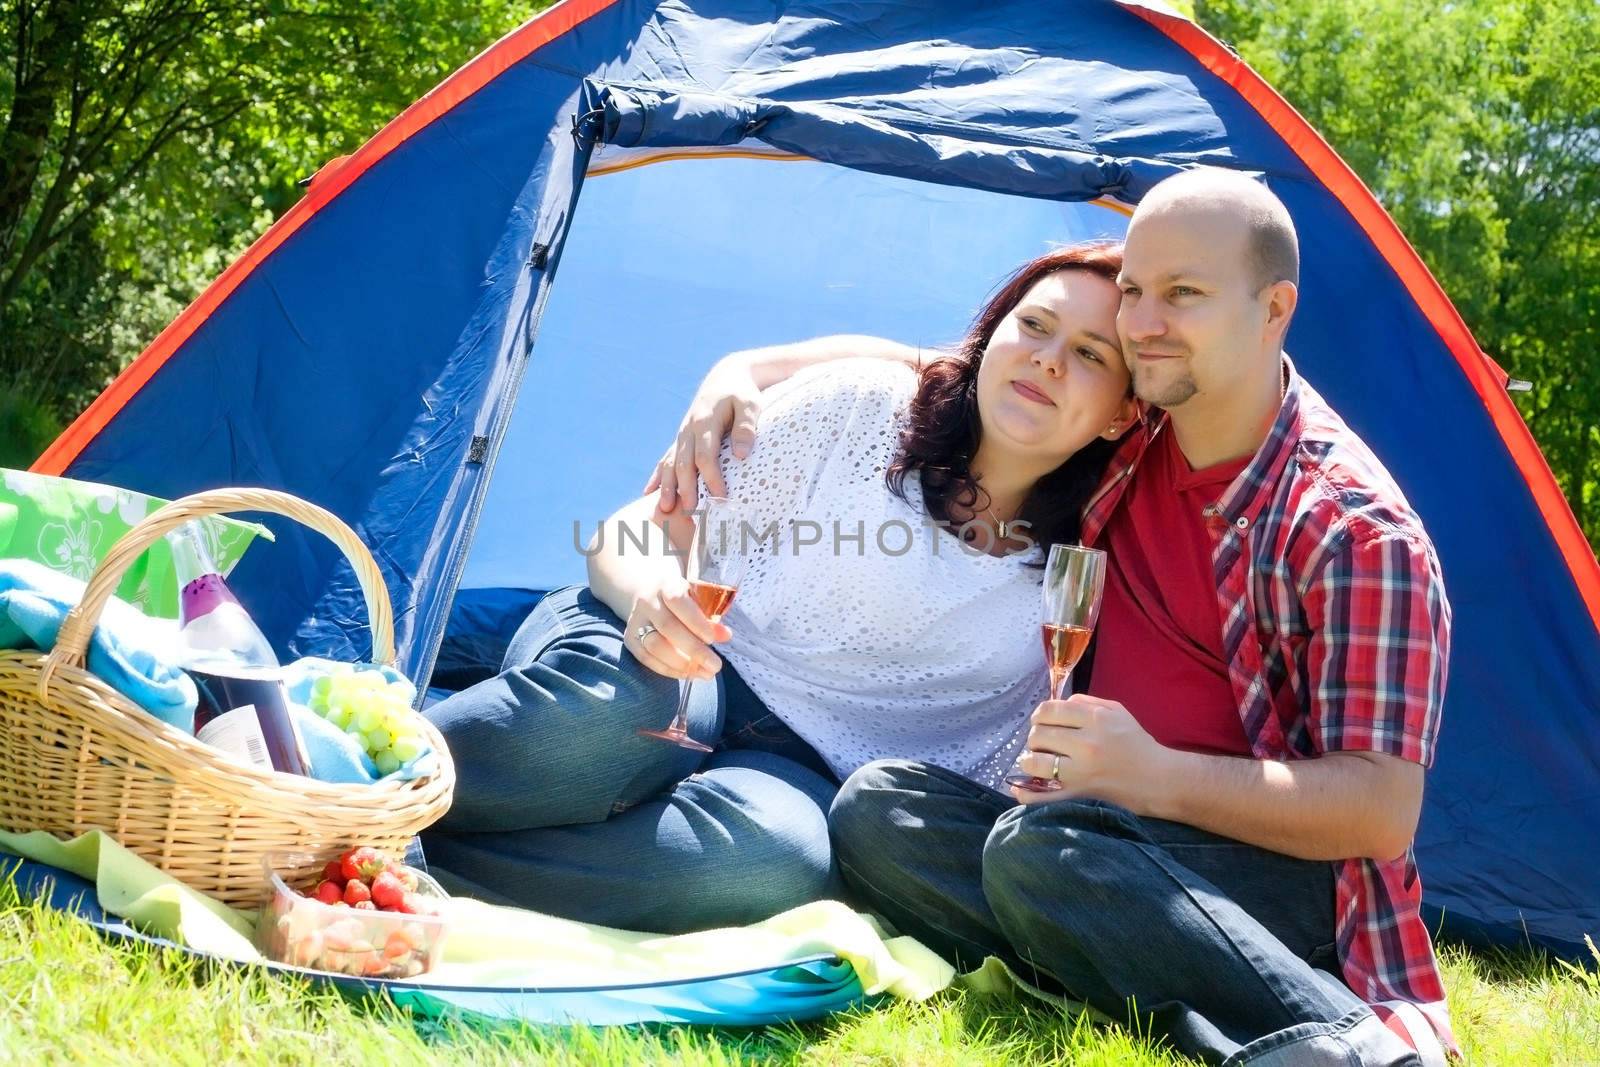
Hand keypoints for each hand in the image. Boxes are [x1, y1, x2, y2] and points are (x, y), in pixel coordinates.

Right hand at [622, 577, 733, 679]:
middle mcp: (647, 602)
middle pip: (667, 627)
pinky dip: (669, 670)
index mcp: (665, 585)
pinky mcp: (630, 640)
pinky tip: (688, 674)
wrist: (647, 595)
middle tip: (715, 666)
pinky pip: (647, 659)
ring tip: (704, 673)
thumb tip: (725, 635)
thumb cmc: (680, 600)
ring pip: (654, 646)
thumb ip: (710, 617)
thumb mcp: (696, 600)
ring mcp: (636, 622)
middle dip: (693, 650)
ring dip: (681, 664)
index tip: (711, 640)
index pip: (677, 601)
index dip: (695, 621)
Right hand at [643, 357, 763, 512]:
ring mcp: (682, 434)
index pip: (706, 455)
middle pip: (683, 462)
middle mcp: (688, 429)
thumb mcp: (751, 405)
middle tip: (691, 512)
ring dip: (667, 486)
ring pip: (670, 462)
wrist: (725, 378)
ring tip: (666, 508)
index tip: (720, 497)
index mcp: (705, 421)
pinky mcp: (680, 438)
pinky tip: (649, 493)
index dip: (712, 477)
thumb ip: (747, 427)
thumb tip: (742, 455)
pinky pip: (665, 458)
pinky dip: (658, 476)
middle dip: (685, 488)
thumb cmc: (742, 394)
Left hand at [1010, 694, 1166, 809]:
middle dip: (1035, 737)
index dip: (1039, 715)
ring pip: (1035, 763)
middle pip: (1038, 735)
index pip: (1049, 711)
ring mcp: (1081, 772)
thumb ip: (1086, 703)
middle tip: (1043, 743)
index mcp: (1095, 720)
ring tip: (1037, 761)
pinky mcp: (1079, 795)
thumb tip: (1058, 705)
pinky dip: (1025, 793)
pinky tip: (1019, 788)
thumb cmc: (1136, 743)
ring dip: (1029, 761)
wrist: (1158, 779)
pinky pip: (1042, 796)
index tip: (1042, 722)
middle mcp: (1086, 744)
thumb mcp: (1116, 712)